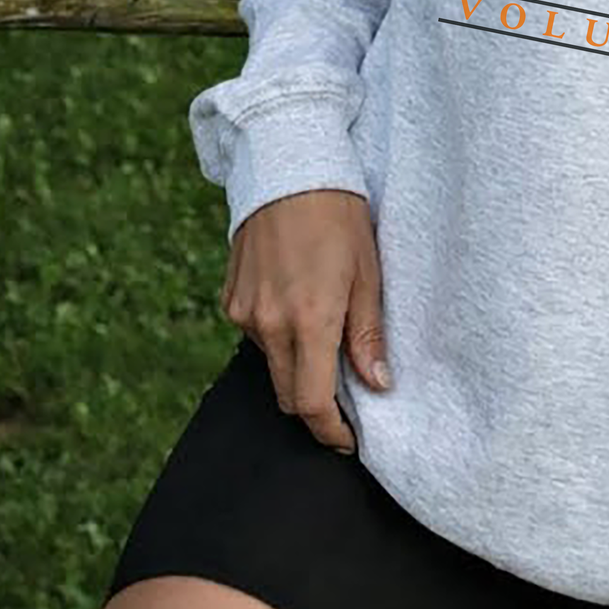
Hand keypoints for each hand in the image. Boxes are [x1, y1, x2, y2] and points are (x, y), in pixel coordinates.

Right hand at [220, 188, 392, 452]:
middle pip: (288, 394)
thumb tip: (377, 385)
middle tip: (346, 398)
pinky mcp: (231, 299)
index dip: (331, 431)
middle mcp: (268, 324)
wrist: (289, 169)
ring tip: (327, 340)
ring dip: (297, 368)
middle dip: (316, 406)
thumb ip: (367, 335)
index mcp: (309, 321)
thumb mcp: (368, 275)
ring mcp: (243, 313)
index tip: (349, 439)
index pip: (313, 403)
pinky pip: (255, 337)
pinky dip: (278, 339)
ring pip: (270, 366)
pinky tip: (300, 310)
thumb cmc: (339, 218)